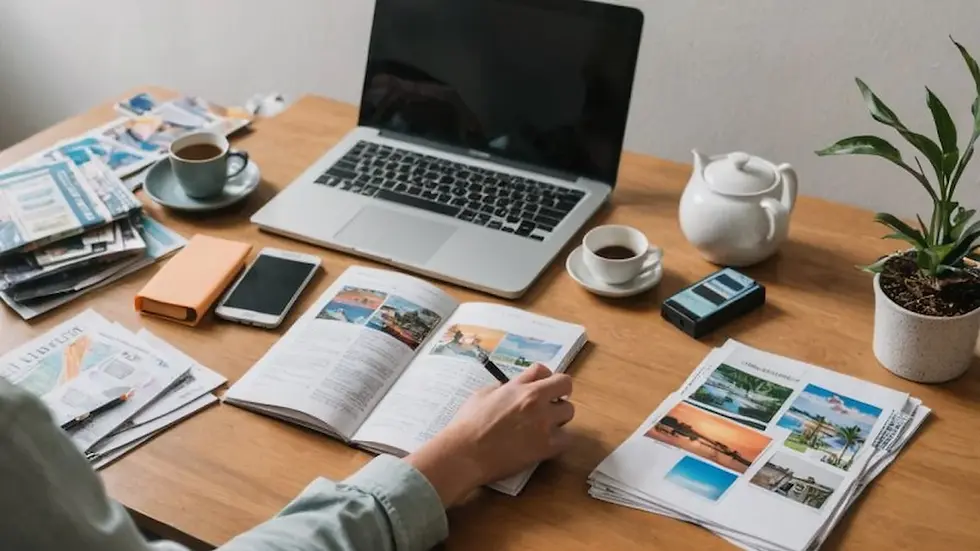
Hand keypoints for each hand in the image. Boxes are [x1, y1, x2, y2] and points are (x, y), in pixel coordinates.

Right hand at [405, 364, 573, 505]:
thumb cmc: (468, 424)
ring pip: (569, 412)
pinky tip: (543, 444)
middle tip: (547, 406)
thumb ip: (504, 389)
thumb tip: (513, 389)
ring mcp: (544, 423)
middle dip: (557, 394)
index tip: (541, 386)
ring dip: (558, 417)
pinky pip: (566, 438)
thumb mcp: (483, 395)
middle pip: (565, 385)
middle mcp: (535, 401)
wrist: (465, 453)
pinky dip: (558, 441)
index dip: (543, 377)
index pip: (543, 369)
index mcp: (519, 387)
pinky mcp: (547, 446)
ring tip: (543, 427)